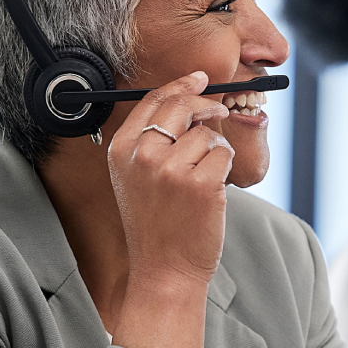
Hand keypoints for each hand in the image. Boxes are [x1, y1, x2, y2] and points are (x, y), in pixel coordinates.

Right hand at [107, 71, 232, 290]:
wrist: (164, 270)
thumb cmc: (157, 225)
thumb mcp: (136, 179)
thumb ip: (150, 141)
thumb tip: (186, 101)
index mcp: (122, 151)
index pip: (153, 100)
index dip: (180, 85)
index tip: (200, 78)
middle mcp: (143, 155)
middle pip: (181, 106)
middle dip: (206, 104)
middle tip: (220, 111)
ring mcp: (171, 169)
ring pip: (207, 133)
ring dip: (214, 149)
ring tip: (204, 178)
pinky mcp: (201, 183)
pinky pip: (223, 153)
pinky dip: (224, 166)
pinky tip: (212, 188)